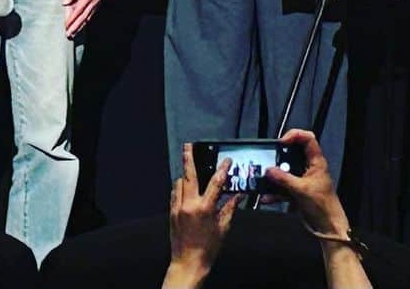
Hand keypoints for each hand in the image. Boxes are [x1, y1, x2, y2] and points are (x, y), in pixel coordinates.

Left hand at [63, 0, 104, 37]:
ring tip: (74, 32)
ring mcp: (98, 0)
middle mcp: (95, 0)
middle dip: (76, 27)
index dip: (71, 20)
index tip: (66, 27)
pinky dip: (86, 19)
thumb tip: (65, 2)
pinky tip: (83, 21)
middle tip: (69, 35)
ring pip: (89, 16)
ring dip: (81, 24)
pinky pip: (92, 12)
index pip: (78, 11)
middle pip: (84, 17)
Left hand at [164, 143, 238, 287]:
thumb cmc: (207, 249)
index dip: (222, 169)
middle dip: (188, 158)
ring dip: (186, 176)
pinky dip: (180, 188)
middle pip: (189, 174)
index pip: (215, 182)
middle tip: (188, 146)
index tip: (226, 161)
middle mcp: (189, 204)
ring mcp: (178, 207)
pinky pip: (174, 193)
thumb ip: (229, 208)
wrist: (188, 263)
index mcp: (204, 208)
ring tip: (192, 172)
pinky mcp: (171, 212)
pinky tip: (185, 189)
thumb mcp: (223, 228)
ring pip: (179, 183)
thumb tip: (238, 196)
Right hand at [264, 129, 348, 236]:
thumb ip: (284, 179)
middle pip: (293, 153)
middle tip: (270, 159)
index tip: (282, 142)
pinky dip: (274, 191)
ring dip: (275, 176)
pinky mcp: (297, 191)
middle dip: (280, 156)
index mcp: (316, 162)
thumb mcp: (302, 190)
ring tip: (266, 178)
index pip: (308, 139)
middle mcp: (309, 168)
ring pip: (286, 171)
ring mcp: (302, 179)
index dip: (295, 135)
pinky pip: (283, 186)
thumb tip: (269, 171)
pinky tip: (267, 197)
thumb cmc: (324, 207)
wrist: (327, 228)